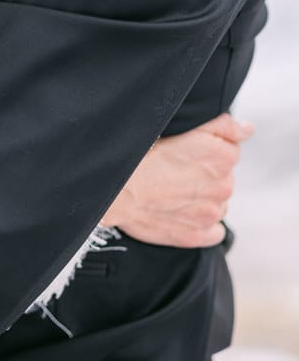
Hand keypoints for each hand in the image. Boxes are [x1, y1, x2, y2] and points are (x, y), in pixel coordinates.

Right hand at [104, 113, 253, 246]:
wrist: (113, 191)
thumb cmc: (137, 155)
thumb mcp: (177, 128)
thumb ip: (221, 127)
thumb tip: (247, 129)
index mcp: (221, 154)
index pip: (229, 143)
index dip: (205, 143)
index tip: (184, 148)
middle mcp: (224, 184)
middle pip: (223, 172)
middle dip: (203, 170)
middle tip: (172, 168)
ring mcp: (213, 211)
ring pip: (217, 199)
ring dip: (201, 194)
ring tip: (170, 189)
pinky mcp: (201, 234)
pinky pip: (215, 229)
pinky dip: (202, 221)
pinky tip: (179, 211)